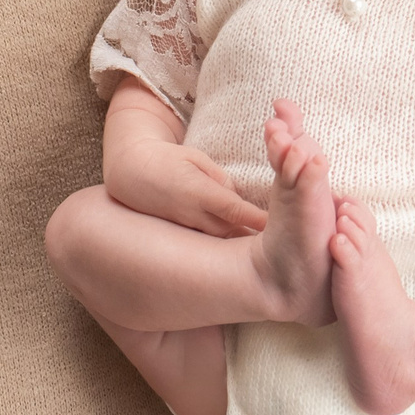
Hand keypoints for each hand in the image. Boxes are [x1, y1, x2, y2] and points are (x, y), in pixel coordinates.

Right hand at [105, 137, 268, 237]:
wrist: (131, 174)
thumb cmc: (168, 160)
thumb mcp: (195, 159)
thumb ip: (219, 178)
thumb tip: (237, 196)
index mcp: (199, 192)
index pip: (234, 209)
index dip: (256, 219)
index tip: (277, 225)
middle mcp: (193, 214)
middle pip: (233, 231)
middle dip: (255, 238)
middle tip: (283, 243)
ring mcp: (187, 228)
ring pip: (222, 241)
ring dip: (241, 246)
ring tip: (268, 251)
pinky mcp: (183, 236)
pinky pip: (209, 244)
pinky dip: (224, 248)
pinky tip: (240, 255)